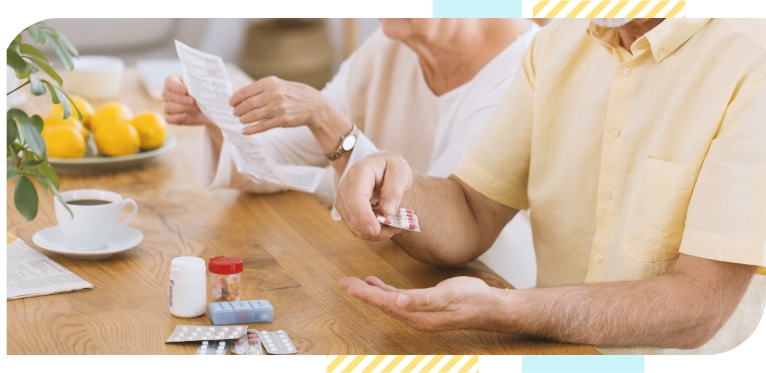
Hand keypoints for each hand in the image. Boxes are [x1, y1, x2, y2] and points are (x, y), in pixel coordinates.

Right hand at [162, 75, 213, 125]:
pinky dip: (177, 117)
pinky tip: (186, 115)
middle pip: (170, 96)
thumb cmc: (203, 93)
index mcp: (173, 81)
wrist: (208, 108)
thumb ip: (196, 84)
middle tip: (194, 101)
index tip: (186, 90)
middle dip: (183, 99)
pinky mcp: (170, 117)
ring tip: (195, 108)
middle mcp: (167, 93)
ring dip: (183, 108)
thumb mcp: (201, 86)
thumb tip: (197, 86)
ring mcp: (167, 105)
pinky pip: (168, 118)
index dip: (177, 87)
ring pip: (168, 107)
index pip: (170, 82)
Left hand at [230, 76, 343, 136]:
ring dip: (243, 119)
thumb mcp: (278, 85)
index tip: (231, 103)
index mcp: (270, 82)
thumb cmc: (293, 94)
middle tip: (235, 113)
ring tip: (240, 120)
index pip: (245, 91)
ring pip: (253, 115)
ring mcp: (278, 108)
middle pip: (247, 104)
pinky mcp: (282, 120)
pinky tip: (244, 131)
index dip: (235, 98)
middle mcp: (274, 94)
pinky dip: (251, 129)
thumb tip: (241, 96)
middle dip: (238, 110)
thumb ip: (262, 89)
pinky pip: (262, 126)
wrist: (314, 105)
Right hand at [334, 152, 411, 240]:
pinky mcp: (345, 210)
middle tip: (396, 229)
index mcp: (358, 173)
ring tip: (394, 227)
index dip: (364, 216)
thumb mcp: (399, 172)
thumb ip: (394, 190)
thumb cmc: (390, 166)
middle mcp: (345, 187)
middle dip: (374, 229)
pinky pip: (355, 227)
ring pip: (354, 225)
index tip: (375, 230)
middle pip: (352, 215)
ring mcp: (342, 200)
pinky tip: (385, 227)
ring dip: (374, 233)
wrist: (380, 165)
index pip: (355, 198)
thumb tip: (387, 211)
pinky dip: (370, 233)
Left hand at [338, 276, 497, 331]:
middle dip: (362, 293)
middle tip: (344, 283)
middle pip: (382, 303)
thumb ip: (422, 299)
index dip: (365, 294)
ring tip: (355, 283)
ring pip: (388, 301)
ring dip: (371, 292)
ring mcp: (419, 312)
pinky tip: (378, 284)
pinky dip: (386, 291)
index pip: (384, 303)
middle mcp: (415, 316)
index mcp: (418, 315)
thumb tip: (398, 301)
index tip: (348, 286)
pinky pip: (399, 299)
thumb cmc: (471, 299)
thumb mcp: (447, 296)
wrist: (489, 306)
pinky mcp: (424, 306)